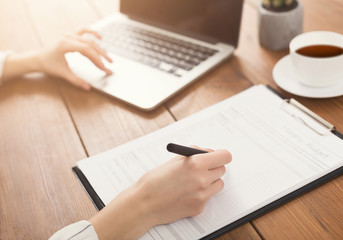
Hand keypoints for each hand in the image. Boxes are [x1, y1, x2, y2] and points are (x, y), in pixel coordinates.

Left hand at [38, 29, 111, 89]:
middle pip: (90, 44)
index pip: (87, 50)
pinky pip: (83, 31)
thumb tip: (88, 88)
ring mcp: (69, 35)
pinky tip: (100, 37)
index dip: (97, 60)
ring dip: (99, 48)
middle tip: (110, 64)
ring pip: (89, 39)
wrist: (38, 58)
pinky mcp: (70, 35)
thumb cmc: (48, 65)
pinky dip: (92, 33)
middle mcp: (68, 37)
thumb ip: (76, 80)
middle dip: (101, 55)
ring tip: (107, 57)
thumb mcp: (63, 73)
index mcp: (65, 45)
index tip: (104, 69)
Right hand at [90, 148, 231, 239]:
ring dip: (210, 181)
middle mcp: (202, 179)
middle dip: (213, 167)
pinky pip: (208, 196)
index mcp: (196, 163)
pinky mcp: (200, 207)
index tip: (218, 156)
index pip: (224, 156)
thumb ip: (194, 154)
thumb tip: (208, 153)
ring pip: (218, 184)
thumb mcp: (174, 160)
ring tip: (193, 181)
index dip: (221, 155)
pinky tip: (186, 193)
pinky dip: (201, 194)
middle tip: (202, 168)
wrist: (144, 203)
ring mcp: (202, 195)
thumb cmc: (155, 180)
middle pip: (222, 169)